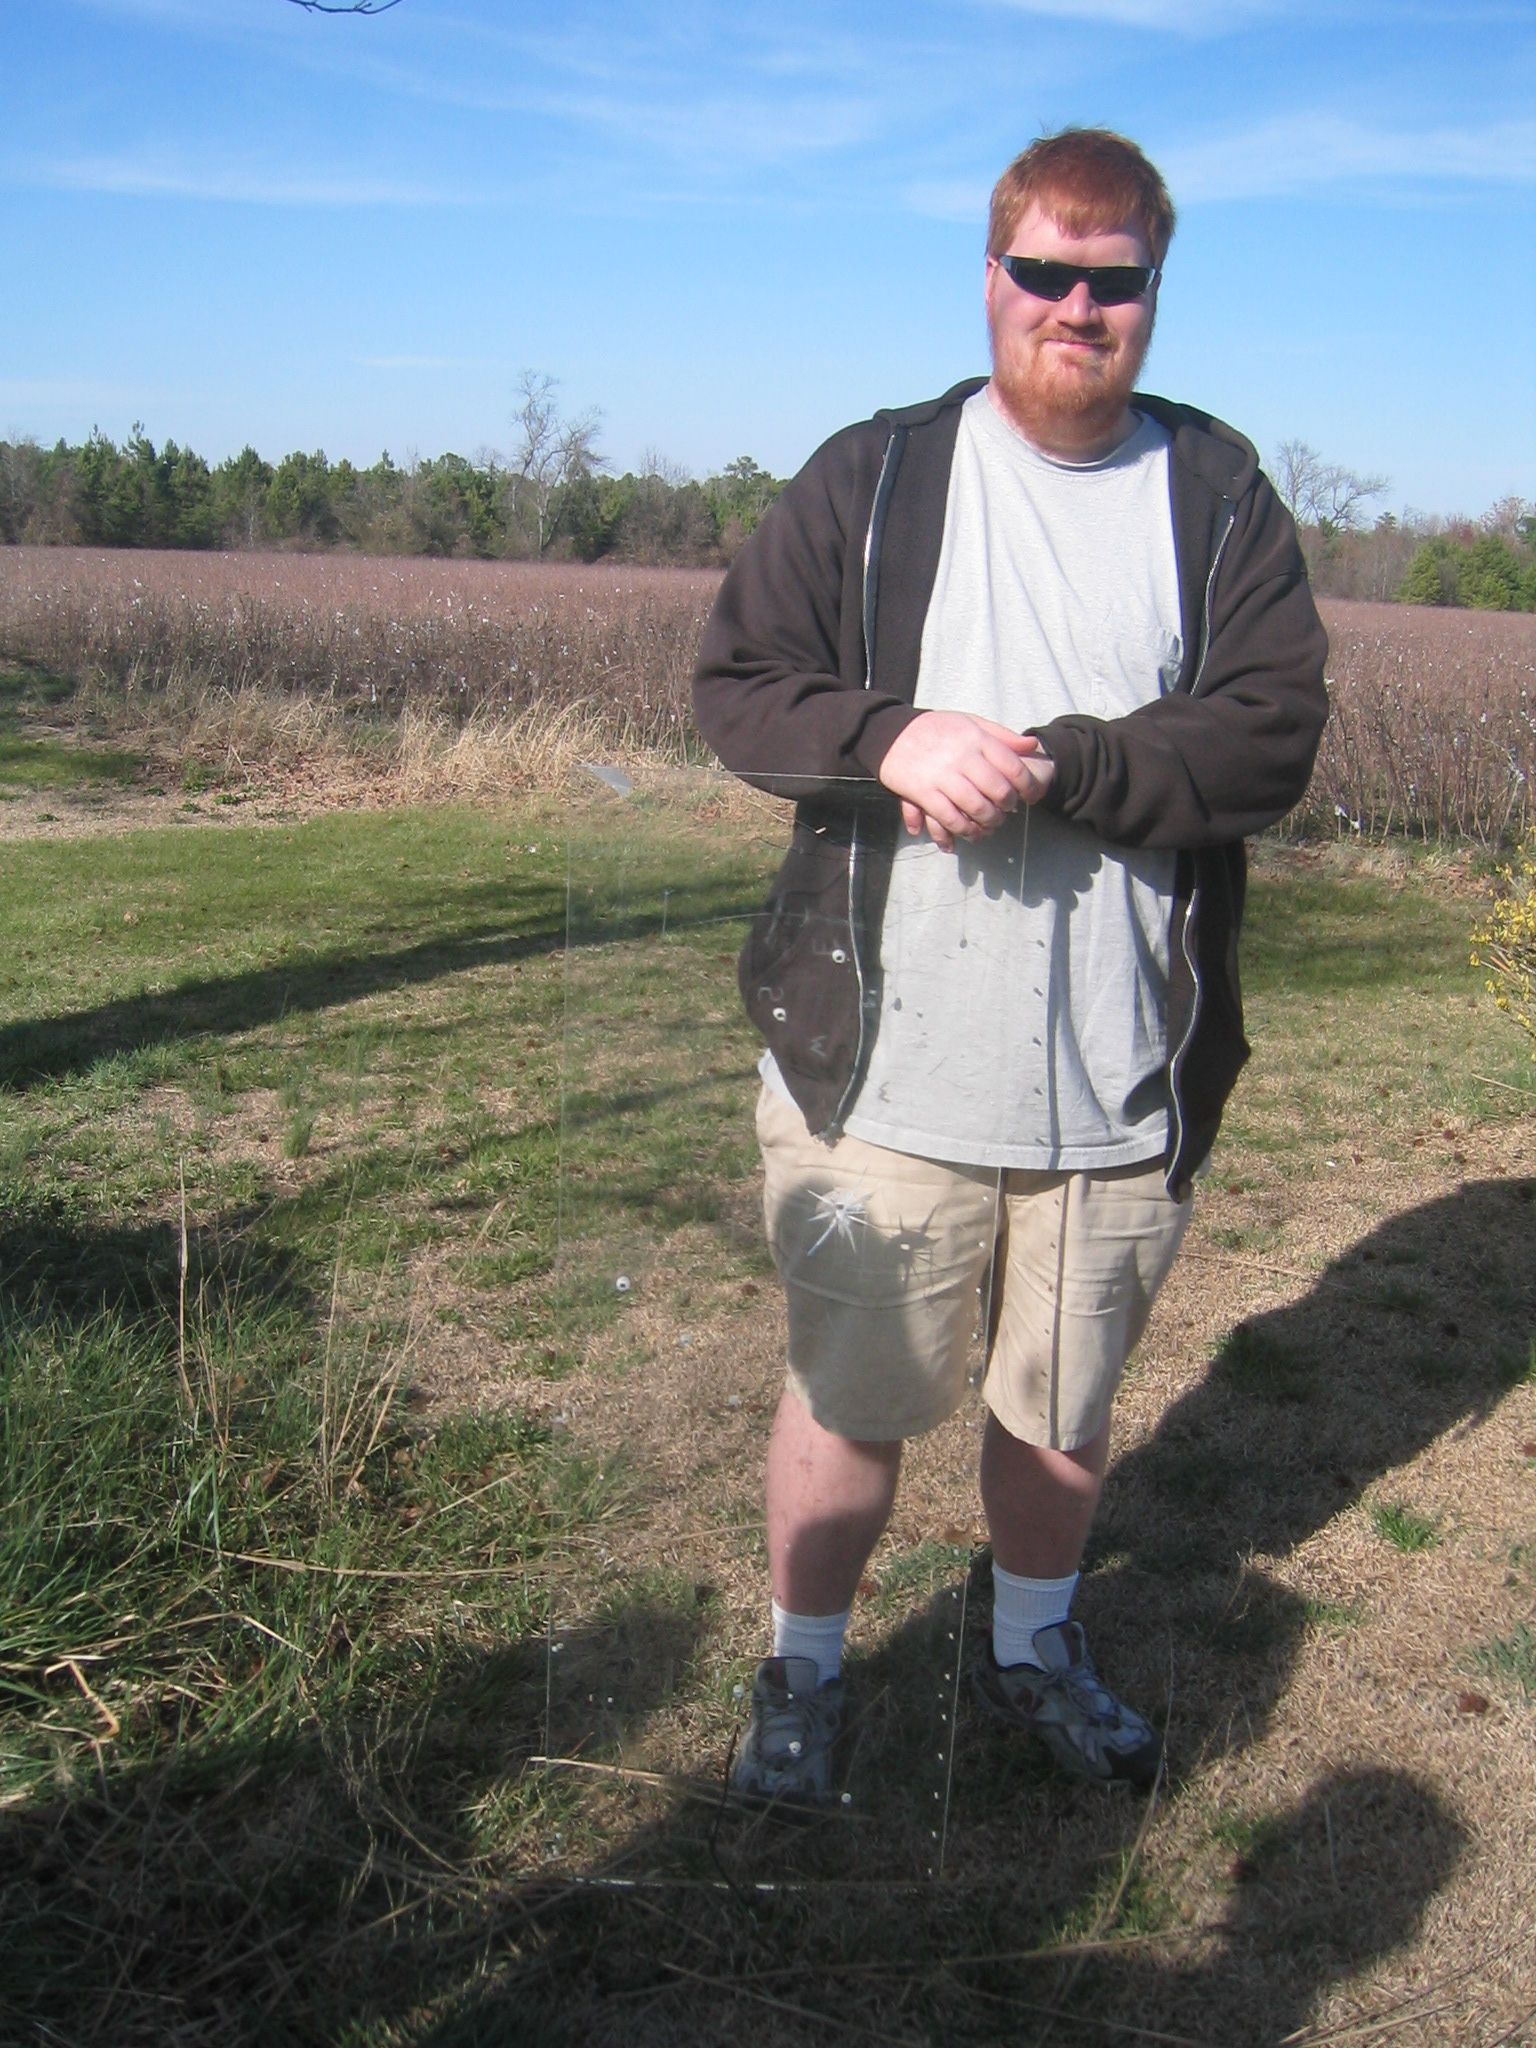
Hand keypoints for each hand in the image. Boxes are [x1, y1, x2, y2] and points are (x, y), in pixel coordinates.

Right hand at [878, 712, 1053, 851]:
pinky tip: (970, 832)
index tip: (1032, 796)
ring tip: (991, 824)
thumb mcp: (969, 722)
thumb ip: (1001, 735)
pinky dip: (964, 829)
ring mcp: (942, 776)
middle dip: (1008, 806)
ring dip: (989, 822)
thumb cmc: (935, 728)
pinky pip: (949, 817)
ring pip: (976, 808)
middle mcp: (962, 757)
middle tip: (1009, 811)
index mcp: (976, 738)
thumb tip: (1032, 745)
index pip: (1013, 766)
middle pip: (998, 790)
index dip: (1028, 786)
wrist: (890, 733)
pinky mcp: (923, 792)